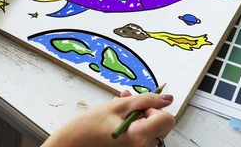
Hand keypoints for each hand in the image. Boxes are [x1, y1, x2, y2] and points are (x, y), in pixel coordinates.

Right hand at [44, 89, 174, 146]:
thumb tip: (167, 98)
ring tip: (120, 110)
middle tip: (127, 103)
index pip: (167, 119)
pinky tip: (120, 120)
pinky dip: (135, 126)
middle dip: (147, 111)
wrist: (74, 143)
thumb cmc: (90, 125)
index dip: (155, 108)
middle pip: (161, 125)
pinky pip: (143, 136)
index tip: (139, 106)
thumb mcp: (118, 105)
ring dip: (140, 116)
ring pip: (152, 129)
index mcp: (139, 136)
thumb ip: (145, 100)